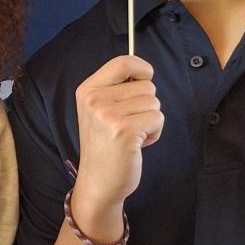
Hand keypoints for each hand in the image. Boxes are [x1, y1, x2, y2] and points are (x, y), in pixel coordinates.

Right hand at [72, 55, 162, 214]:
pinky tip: (138, 144)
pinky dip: (155, 132)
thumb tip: (144, 72)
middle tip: (129, 123)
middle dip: (146, 104)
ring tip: (132, 135)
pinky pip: (158, 118)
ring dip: (151, 120)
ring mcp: (108, 115)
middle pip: (146, 85)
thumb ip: (116, 90)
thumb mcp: (99, 111)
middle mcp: (94, 100)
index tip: (143, 81)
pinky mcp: (124, 130)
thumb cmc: (105, 146)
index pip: (123, 62)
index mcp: (87, 90)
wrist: (98, 182)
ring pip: (154, 102)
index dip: (142, 69)